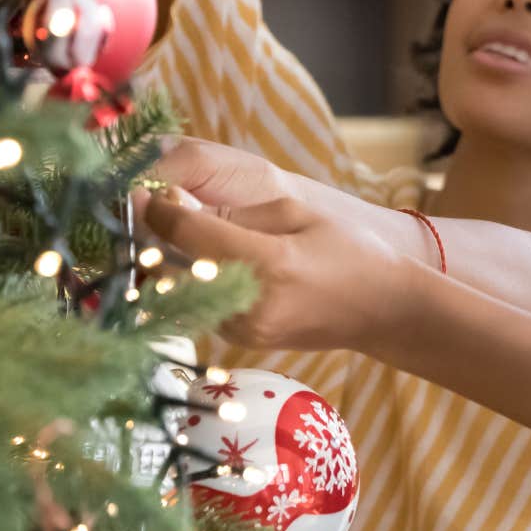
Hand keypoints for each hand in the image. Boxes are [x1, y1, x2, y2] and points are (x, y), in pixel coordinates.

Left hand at [133, 138, 420, 350]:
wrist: (385, 308)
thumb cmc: (349, 250)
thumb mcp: (297, 213)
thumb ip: (234, 212)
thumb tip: (173, 204)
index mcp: (269, 262)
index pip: (188, 232)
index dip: (158, 208)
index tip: (145, 190)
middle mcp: (250, 304)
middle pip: (171, 265)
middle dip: (154, 235)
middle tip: (150, 207)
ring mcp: (243, 330)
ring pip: (179, 288)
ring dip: (168, 259)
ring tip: (174, 231)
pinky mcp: (241, 341)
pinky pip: (199, 304)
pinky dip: (191, 281)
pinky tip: (202, 260)